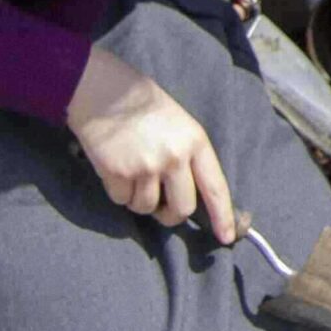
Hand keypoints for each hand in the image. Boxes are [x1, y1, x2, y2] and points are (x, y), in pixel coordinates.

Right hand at [66, 47, 237, 238]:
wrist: (105, 92)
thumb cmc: (145, 108)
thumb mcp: (181, 126)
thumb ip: (190, 158)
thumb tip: (195, 198)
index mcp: (196, 142)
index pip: (215, 188)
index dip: (222, 217)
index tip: (225, 238)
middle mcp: (174, 157)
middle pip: (181, 208)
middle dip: (171, 215)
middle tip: (161, 206)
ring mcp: (145, 166)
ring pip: (147, 208)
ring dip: (140, 200)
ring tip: (134, 173)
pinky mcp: (118, 173)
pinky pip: (122, 201)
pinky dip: (119, 192)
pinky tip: (117, 168)